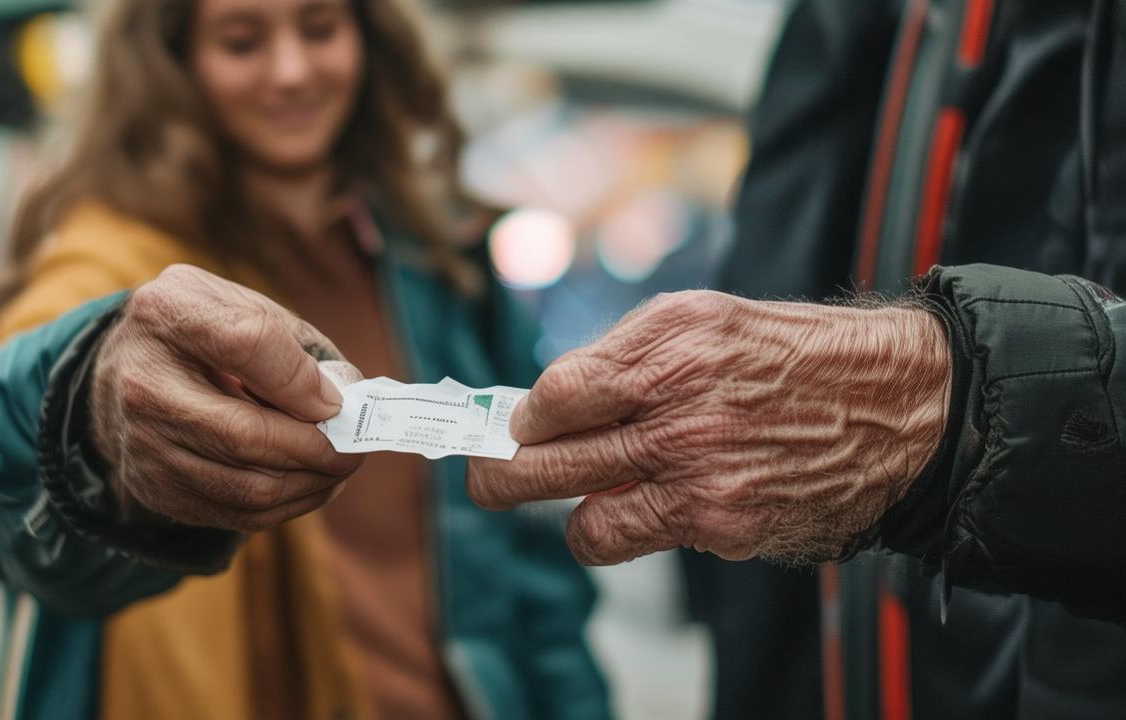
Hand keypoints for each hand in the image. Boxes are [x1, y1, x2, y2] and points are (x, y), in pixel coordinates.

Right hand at [91, 265, 363, 531]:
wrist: (122, 373)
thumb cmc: (200, 334)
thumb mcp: (237, 304)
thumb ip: (293, 341)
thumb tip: (345, 394)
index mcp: (167, 313)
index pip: (248, 344)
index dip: (304, 380)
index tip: (338, 400)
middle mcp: (143, 383)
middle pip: (247, 434)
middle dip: (318, 448)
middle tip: (355, 447)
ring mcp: (143, 444)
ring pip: (249, 486)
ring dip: (311, 483)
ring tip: (338, 465)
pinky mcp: (155, 489)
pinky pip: (238, 514)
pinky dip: (288, 505)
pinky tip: (308, 483)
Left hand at [467, 291, 950, 564]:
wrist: (893, 405)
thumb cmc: (789, 355)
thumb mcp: (703, 317)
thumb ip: (621, 354)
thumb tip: (548, 398)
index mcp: (667, 350)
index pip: (556, 394)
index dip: (525, 414)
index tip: (516, 420)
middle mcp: (678, 413)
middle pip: (545, 462)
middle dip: (499, 475)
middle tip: (489, 476)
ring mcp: (698, 476)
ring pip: (582, 521)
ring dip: (565, 513)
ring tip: (573, 497)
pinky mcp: (720, 524)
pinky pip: (634, 540)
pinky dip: (622, 529)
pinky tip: (642, 506)